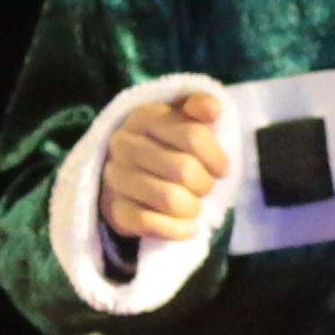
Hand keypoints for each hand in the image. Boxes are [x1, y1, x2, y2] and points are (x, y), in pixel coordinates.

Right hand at [99, 79, 232, 255]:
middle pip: (185, 170)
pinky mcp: (113, 209)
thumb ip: (199, 104)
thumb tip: (213, 109)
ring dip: (193, 208)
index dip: (216, 157)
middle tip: (203, 188)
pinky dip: (178, 230)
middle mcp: (124, 144)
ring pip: (170, 199)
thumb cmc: (165, 143)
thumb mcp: (181, 116)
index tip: (220, 169)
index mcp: (145, 116)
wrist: (125, 173)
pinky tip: (188, 227)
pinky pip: (151, 223)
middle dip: (205, 184)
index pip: (194, 136)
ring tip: (193, 205)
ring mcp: (116, 177)